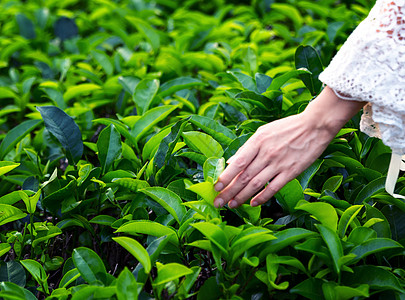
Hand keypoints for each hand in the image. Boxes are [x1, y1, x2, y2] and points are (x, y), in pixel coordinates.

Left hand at [213, 87, 365, 208]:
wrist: (315, 126)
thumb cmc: (287, 128)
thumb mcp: (264, 132)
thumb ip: (247, 148)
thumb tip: (231, 162)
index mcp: (257, 141)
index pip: (237, 162)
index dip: (225, 177)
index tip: (215, 187)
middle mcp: (266, 153)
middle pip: (243, 176)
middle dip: (228, 192)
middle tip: (218, 202)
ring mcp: (279, 164)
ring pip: (255, 185)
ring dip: (241, 197)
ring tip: (232, 205)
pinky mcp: (291, 172)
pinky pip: (273, 188)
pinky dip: (262, 197)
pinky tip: (253, 204)